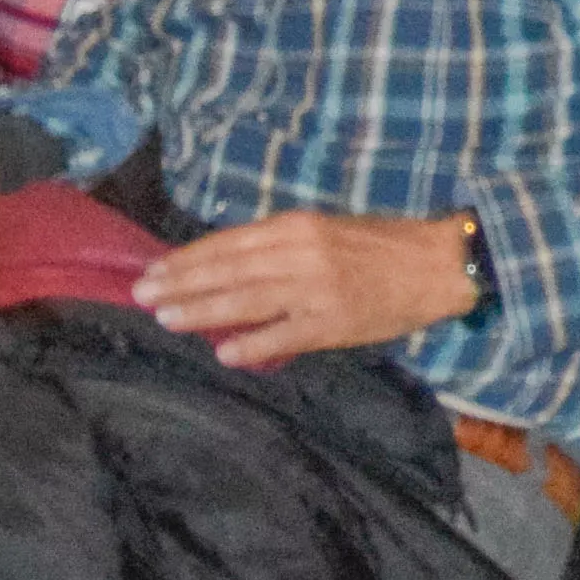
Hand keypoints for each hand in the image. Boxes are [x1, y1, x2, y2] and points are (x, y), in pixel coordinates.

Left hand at [135, 207, 478, 370]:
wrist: (437, 263)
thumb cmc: (380, 245)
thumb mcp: (325, 230)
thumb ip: (280, 246)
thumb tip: (228, 267)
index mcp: (296, 226)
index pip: (229, 242)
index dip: (189, 257)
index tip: (154, 268)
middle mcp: (300, 253)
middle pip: (228, 270)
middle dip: (182, 283)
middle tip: (142, 295)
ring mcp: (315, 289)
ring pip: (246, 300)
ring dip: (202, 311)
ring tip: (167, 319)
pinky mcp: (334, 322)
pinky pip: (284, 336)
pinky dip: (253, 345)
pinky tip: (225, 353)